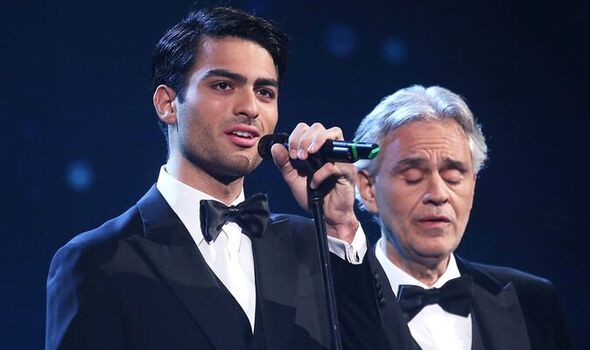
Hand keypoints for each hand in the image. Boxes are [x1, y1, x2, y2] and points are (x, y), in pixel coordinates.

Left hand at [271, 122, 358, 242]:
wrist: (326, 216)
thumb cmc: (314, 197)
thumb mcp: (293, 179)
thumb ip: (284, 163)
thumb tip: (275, 146)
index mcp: (316, 149)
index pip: (307, 129)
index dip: (296, 136)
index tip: (291, 154)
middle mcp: (330, 150)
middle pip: (319, 127)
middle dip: (304, 138)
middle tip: (298, 156)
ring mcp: (341, 158)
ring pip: (334, 134)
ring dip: (317, 141)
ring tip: (306, 156)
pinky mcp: (348, 171)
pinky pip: (335, 164)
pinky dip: (322, 173)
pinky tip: (315, 183)